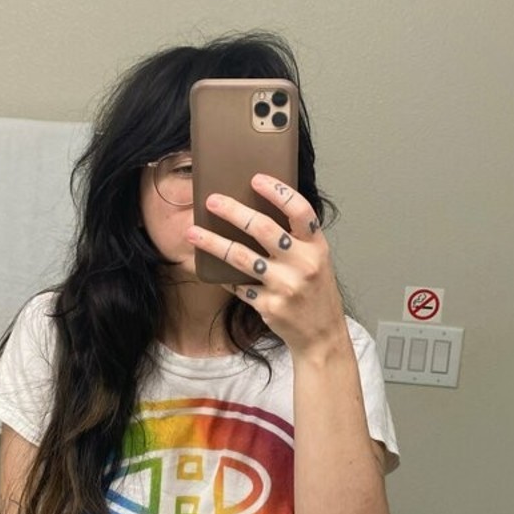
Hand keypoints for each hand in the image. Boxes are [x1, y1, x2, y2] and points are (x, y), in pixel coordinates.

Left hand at [187, 175, 345, 354]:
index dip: (277, 192)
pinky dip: (222, 275)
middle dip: (233, 211)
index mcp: (317, 246)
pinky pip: (238, 285)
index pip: (299, 210)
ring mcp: (286, 286)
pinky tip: (208, 267)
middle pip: (263, 228)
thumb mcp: (316, 260)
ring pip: (241, 257)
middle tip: (212, 200)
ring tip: (192, 233)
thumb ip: (295, 239)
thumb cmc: (315, 291)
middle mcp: (303, 264)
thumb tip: (257, 209)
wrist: (321, 335)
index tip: (255, 179)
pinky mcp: (269, 305)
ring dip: (213, 243)